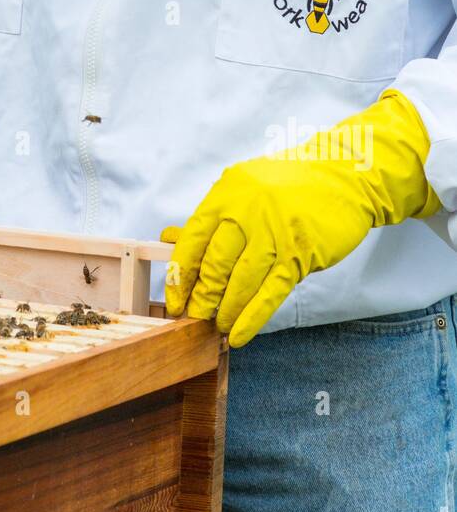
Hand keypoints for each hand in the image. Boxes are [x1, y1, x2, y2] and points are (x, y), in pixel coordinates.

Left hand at [161, 90, 439, 347]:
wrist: (342, 177)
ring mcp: (274, 234)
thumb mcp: (242, 190)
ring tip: (217, 327)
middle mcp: (246, 212)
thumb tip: (168, 237)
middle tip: (194, 320)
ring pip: (241, 281)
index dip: (180, 275)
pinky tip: (239, 334)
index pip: (193, 240)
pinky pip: (270, 292)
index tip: (174, 300)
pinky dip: (251, 317)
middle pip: (215, 264)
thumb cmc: (287, 186)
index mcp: (226, 195)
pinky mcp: (300, 254)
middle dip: (202, 298)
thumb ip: (209, 218)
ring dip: (226, 310)